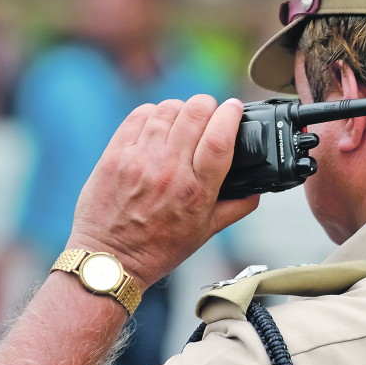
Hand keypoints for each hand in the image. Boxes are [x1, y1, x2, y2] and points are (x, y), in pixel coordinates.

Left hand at [66, 95, 258, 289]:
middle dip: (208, 105)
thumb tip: (256, 190)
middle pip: (195, 114)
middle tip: (210, 112)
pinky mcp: (115, 155)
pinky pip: (139, 116)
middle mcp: (168, 171)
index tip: (235, 108)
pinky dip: (153, 113)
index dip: (231, 114)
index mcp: (196, 191)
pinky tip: (158, 124)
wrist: (109, 259)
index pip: (220, 138)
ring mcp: (138, 160)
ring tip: (183, 119)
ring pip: (167, 110)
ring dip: (182, 108)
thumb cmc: (158, 248)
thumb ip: (236, 208)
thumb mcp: (205, 233)